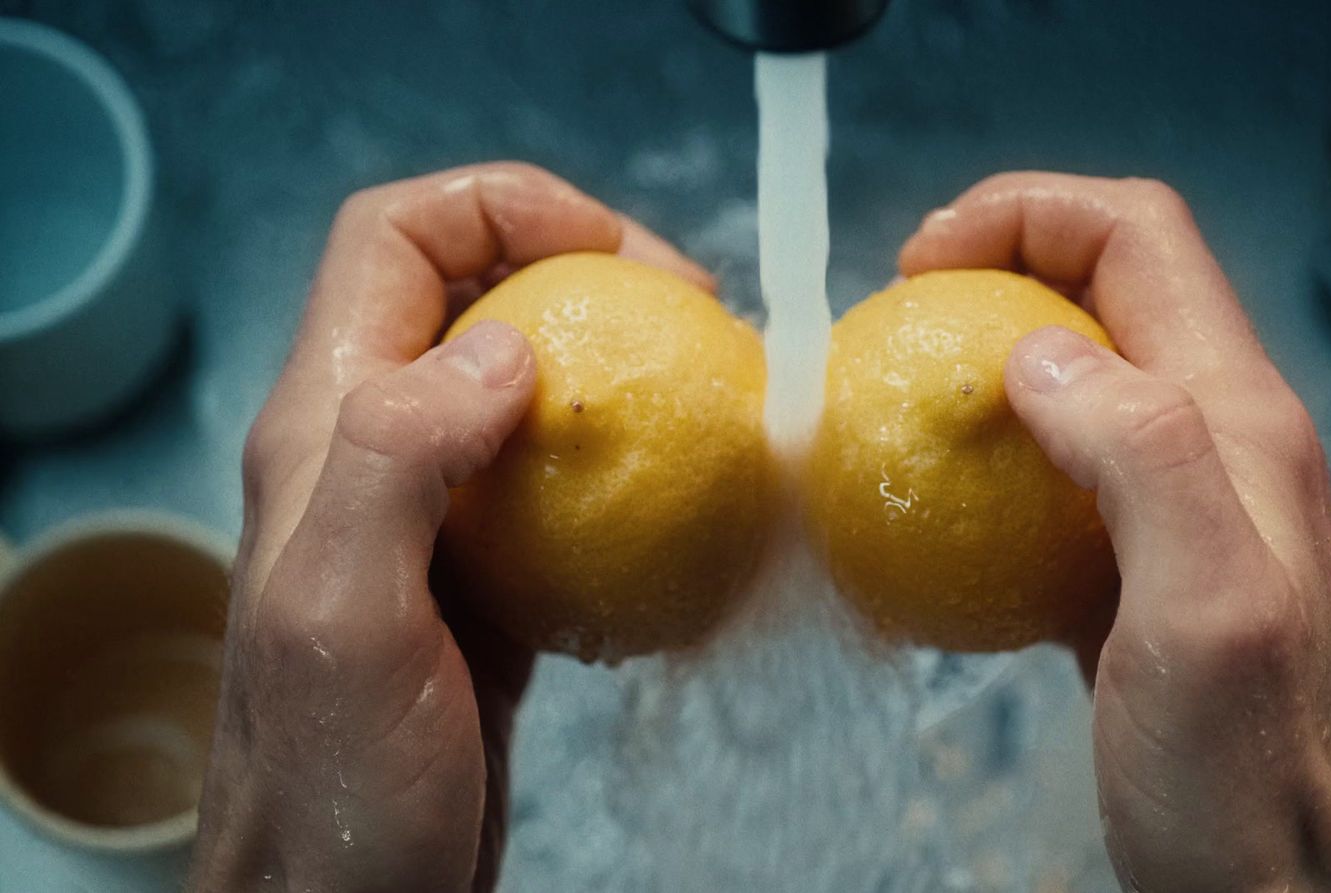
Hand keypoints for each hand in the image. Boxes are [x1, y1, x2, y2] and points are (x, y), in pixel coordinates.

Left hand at [188, 162, 712, 892]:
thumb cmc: (333, 780)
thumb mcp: (346, 614)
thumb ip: (399, 460)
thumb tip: (507, 348)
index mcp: (324, 426)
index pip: (396, 238)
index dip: (507, 206)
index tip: (624, 255)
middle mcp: (370, 451)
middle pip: (474, 292)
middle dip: (588, 270)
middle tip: (694, 323)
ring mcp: (432, 515)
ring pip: (525, 382)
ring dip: (617, 366)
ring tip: (707, 396)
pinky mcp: (484, 577)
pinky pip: (559, 481)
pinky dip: (627, 466)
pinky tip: (684, 503)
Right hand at [902, 173, 1330, 892]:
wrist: (1269, 890)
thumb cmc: (1243, 780)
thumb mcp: (1204, 612)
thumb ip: (1143, 459)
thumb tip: (1038, 357)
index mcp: (1242, 423)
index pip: (1139, 240)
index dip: (1026, 215)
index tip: (921, 268)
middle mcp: (1222, 442)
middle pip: (1105, 290)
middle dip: (994, 269)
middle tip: (898, 326)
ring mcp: (1179, 504)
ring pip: (1076, 375)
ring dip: (984, 363)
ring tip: (901, 405)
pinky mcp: (1136, 566)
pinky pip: (1057, 471)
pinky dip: (987, 459)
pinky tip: (935, 511)